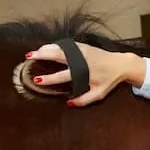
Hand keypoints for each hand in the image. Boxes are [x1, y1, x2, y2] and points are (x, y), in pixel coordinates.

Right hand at [26, 41, 145, 106]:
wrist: (121, 64)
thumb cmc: (109, 81)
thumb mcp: (99, 94)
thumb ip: (83, 100)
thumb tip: (68, 104)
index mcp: (82, 72)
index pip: (61, 76)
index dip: (48, 79)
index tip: (37, 80)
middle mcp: (80, 60)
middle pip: (57, 56)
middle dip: (42, 56)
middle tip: (29, 57)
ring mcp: (81, 51)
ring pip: (60, 48)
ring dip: (46, 49)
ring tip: (34, 52)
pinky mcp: (83, 46)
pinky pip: (65, 45)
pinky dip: (55, 45)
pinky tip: (47, 47)